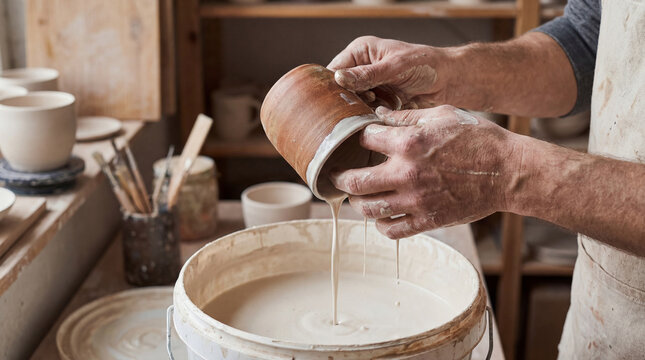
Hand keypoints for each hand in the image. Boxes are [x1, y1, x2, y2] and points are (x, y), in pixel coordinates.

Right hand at [328, 36, 450, 108]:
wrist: (450, 81)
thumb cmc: (427, 64)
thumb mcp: (396, 66)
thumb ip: (368, 74)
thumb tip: (340, 78)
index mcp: (361, 52)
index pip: (335, 70)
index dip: (335, 86)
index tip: (342, 98)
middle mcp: (362, 69)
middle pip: (341, 90)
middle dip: (347, 101)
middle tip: (359, 107)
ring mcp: (370, 87)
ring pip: (352, 104)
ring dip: (359, 111)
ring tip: (373, 111)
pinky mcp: (379, 103)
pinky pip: (365, 114)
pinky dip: (369, 118)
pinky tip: (378, 118)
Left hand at [330, 105, 521, 238]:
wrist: (508, 171)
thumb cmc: (478, 138)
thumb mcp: (443, 115)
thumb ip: (407, 116)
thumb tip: (379, 116)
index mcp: (409, 143)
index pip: (365, 140)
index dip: (357, 138)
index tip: (358, 141)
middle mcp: (407, 174)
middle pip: (355, 181)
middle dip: (340, 177)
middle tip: (336, 176)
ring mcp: (416, 200)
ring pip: (369, 209)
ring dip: (358, 203)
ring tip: (357, 197)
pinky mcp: (427, 220)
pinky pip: (392, 230)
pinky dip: (381, 225)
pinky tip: (381, 217)